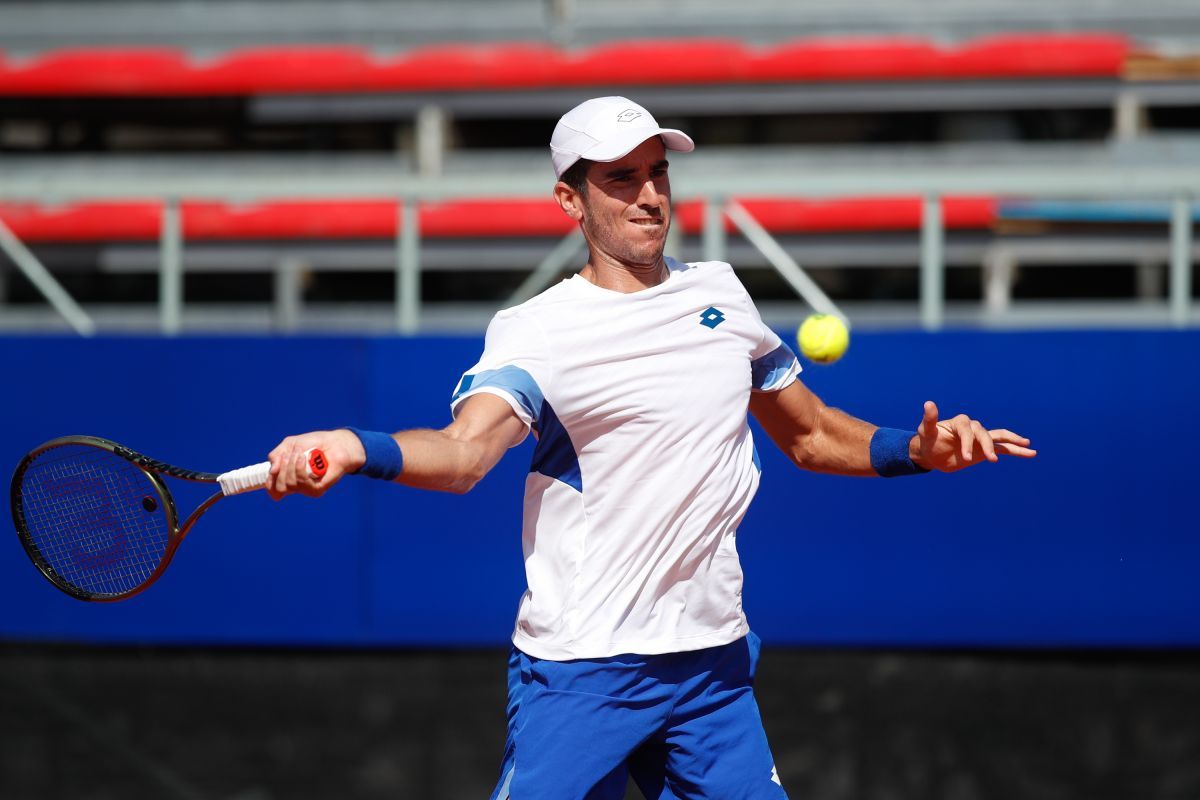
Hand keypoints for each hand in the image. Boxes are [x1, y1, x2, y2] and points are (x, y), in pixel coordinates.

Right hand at [266, 429, 366, 498]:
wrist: (334, 443)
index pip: (273, 490)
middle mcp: (296, 486)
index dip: (269, 482)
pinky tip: (303, 458)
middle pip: (279, 487)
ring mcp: (306, 489)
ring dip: (291, 466)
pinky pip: (302, 483)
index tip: (274, 467)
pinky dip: (299, 469)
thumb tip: (271, 471)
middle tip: (289, 455)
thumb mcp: (289, 445)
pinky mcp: (317, 489)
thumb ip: (276, 455)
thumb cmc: (313, 443)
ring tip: (299, 454)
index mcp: (287, 478)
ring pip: (289, 484)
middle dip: (281, 468)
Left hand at [912, 400, 1035, 472]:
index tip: (965, 457)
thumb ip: (929, 419)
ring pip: (1000, 437)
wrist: (932, 454)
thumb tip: (929, 402)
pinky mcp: (985, 448)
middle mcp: (973, 427)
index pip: (968, 430)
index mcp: (960, 422)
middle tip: (990, 459)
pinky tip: (1031, 453)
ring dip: (1013, 441)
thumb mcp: (926, 432)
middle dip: (987, 446)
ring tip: (1027, 445)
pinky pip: (1004, 447)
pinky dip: (1017, 450)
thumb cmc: (928, 442)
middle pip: (984, 434)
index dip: (967, 443)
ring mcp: (981, 437)